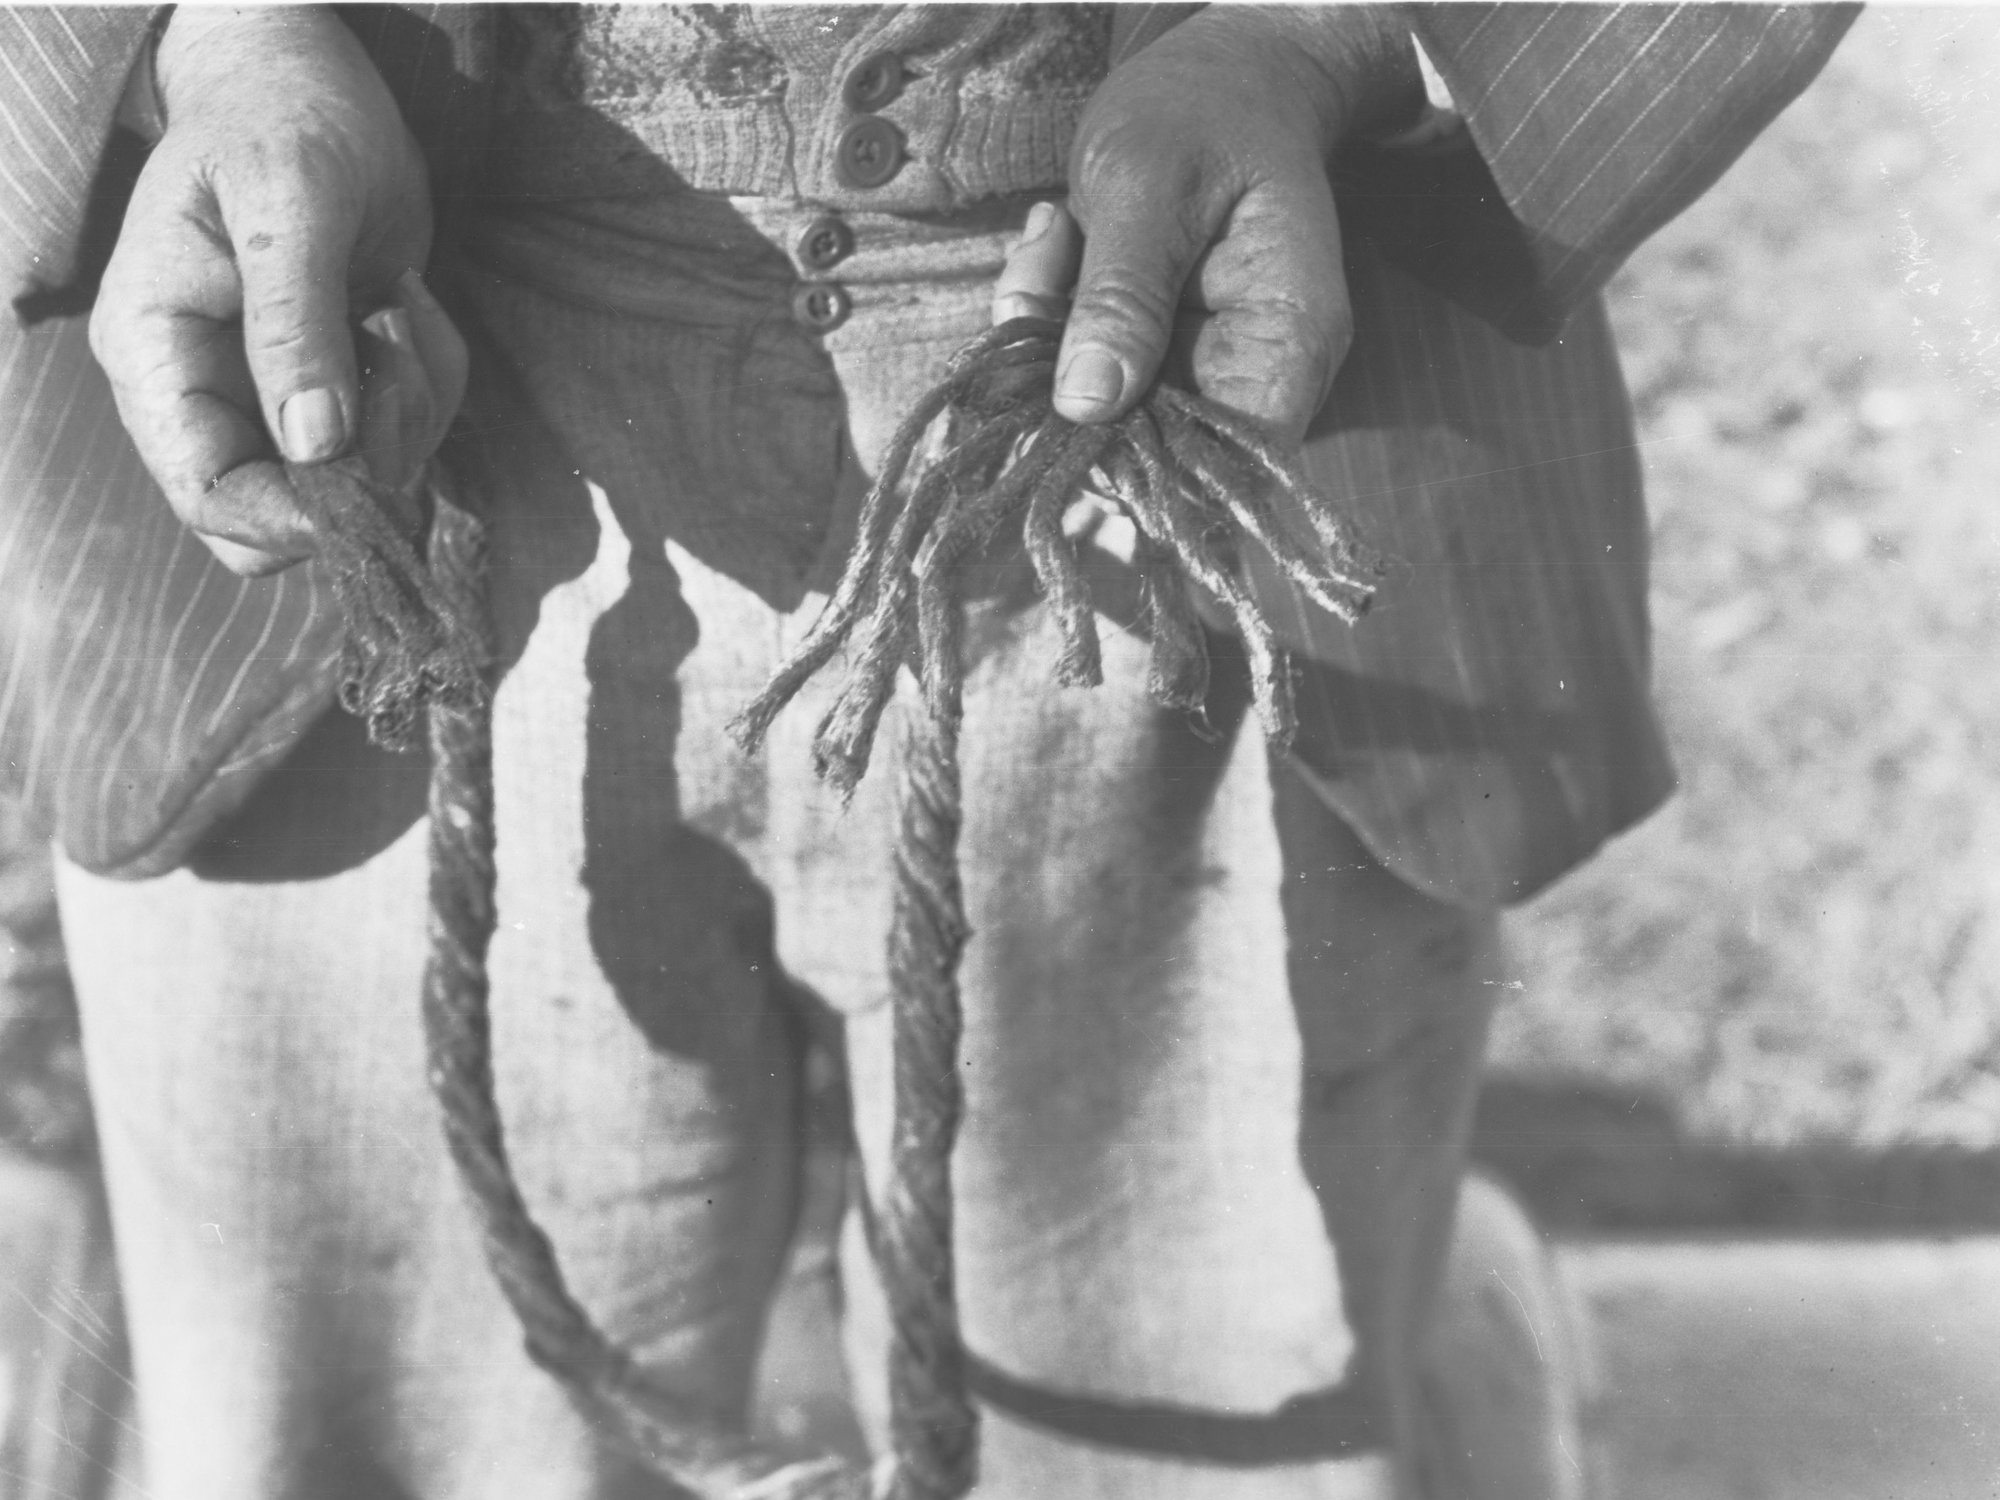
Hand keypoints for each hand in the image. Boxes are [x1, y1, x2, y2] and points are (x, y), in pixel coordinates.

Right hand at [90, 6, 464, 575]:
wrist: (312, 87)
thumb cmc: (282, 118)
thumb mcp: (289, 199)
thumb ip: (297, 322)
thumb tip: (314, 445)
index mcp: (155, 351)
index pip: (207, 494)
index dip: (293, 519)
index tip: (376, 488)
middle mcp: (206, 391)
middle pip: (288, 517)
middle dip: (370, 458)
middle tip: (398, 356)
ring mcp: (274, 399)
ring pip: (362, 482)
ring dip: (413, 405)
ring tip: (398, 303)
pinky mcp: (340, 391)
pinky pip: (404, 438)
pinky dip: (431, 384)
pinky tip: (408, 305)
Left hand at [993, 7, 1419, 445]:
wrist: (1221, 71)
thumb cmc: (1205, 110)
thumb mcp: (1152, 184)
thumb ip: (1123, 293)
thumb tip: (1086, 404)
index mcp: (1286, 342)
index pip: (1228, 463)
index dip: (1145, 477)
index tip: (1059, 439)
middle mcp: (1248, 373)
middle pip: (1154, 452)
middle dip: (1066, 396)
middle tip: (1028, 302)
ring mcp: (1195, 366)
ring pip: (1099, 412)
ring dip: (1045, 342)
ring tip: (1050, 241)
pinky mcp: (1147, 351)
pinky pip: (1077, 368)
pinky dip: (1044, 315)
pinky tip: (1053, 239)